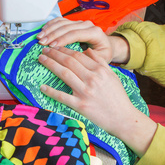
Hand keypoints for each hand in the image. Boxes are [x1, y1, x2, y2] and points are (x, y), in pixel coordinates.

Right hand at [37, 17, 117, 62]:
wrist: (107, 46)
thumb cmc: (103, 53)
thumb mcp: (102, 58)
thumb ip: (92, 57)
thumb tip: (78, 56)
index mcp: (95, 32)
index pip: (75, 34)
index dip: (62, 39)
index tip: (52, 46)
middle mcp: (87, 25)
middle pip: (66, 27)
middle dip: (52, 35)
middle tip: (41, 43)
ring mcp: (79, 22)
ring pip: (62, 22)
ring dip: (49, 29)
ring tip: (39, 37)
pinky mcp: (73, 23)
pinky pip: (60, 20)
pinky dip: (50, 24)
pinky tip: (43, 29)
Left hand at [38, 46, 155, 155]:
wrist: (123, 118)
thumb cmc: (117, 97)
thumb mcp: (112, 76)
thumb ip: (100, 62)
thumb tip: (87, 50)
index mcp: (100, 70)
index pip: (78, 55)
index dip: (64, 49)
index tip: (55, 46)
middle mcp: (92, 79)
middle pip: (69, 62)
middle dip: (54, 54)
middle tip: (44, 50)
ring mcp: (85, 92)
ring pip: (64, 73)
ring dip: (50, 65)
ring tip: (41, 59)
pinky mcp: (80, 105)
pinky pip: (62, 96)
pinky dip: (51, 91)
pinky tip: (42, 87)